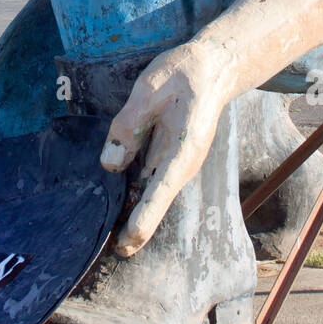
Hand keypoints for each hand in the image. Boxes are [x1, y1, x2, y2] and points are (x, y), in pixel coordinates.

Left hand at [99, 39, 233, 256]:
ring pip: (152, 194)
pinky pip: (150, 180)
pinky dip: (135, 197)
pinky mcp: (168, 156)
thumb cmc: (181, 75)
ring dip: (134, 215)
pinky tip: (117, 206)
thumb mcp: (148, 91)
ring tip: (114, 243)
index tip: (127, 244)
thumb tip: (110, 164)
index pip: (159, 191)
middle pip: (155, 202)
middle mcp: (180, 164)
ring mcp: (176, 162)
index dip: (142, 219)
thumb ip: (128, 126)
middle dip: (136, 229)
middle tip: (113, 255)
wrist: (211, 68)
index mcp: (182, 150)